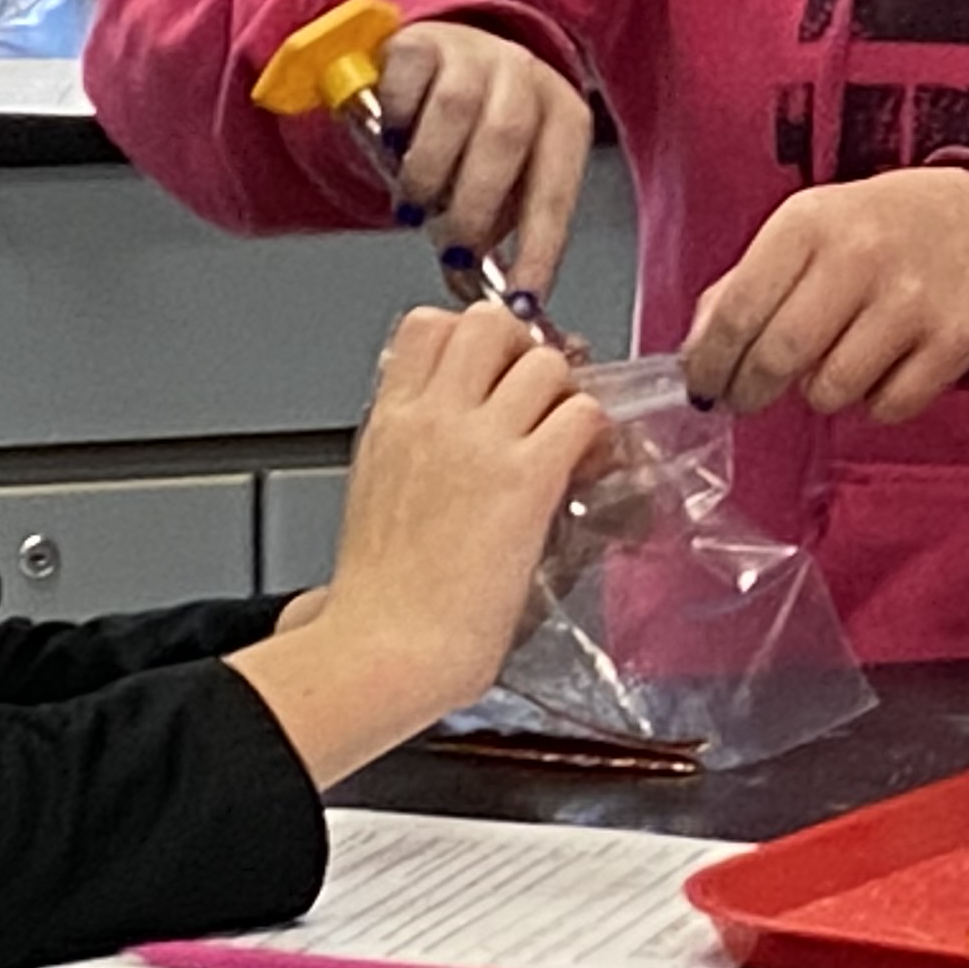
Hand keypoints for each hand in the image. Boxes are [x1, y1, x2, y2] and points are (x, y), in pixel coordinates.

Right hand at [234, 307, 606, 779]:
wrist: (384, 646)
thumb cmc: (377, 594)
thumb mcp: (374, 490)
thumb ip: (409, 446)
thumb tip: (443, 434)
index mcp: (391, 418)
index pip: (429, 325)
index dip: (470, 337)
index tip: (490, 368)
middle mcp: (434, 416)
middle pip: (490, 322)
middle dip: (522, 347)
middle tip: (534, 392)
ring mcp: (481, 443)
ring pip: (546, 361)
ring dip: (565, 392)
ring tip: (564, 434)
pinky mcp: (527, 480)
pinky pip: (582, 415)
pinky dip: (594, 433)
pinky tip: (584, 465)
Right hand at [372, 20, 592, 295]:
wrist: (438, 57)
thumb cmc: (474, 133)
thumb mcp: (498, 181)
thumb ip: (493, 235)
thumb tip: (485, 303)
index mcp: (561, 117)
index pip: (556, 188)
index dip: (539, 247)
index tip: (521, 296)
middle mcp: (525, 76)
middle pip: (506, 138)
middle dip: (475, 207)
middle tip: (453, 246)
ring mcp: (472, 52)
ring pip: (453, 109)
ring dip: (428, 172)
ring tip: (416, 203)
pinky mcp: (419, 42)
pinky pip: (404, 86)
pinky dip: (395, 124)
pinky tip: (394, 144)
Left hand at [680, 167, 968, 422]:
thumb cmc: (875, 229)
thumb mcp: (804, 229)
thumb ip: (744, 285)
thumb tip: (698, 354)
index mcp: (808, 222)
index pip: (737, 311)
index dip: (709, 364)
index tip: (703, 386)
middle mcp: (859, 256)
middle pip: (778, 357)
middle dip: (750, 391)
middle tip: (746, 397)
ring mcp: (911, 301)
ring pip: (830, 390)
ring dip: (817, 393)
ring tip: (827, 366)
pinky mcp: (954, 341)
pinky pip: (888, 407)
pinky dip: (873, 403)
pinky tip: (877, 370)